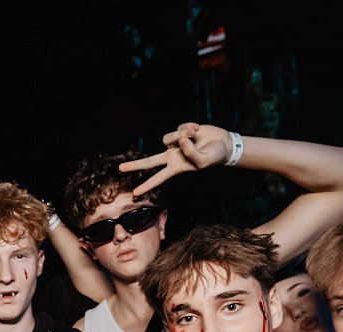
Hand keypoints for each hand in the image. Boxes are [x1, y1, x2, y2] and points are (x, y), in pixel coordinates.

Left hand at [118, 123, 232, 196]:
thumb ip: (190, 153)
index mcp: (176, 168)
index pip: (159, 178)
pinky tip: (197, 130)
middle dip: (135, 166)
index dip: (147, 186)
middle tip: (120, 169)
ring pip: (169, 138)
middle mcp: (172, 156)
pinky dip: (189, 127)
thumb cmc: (213, 157)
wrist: (222, 143)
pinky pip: (179, 128)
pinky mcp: (179, 131)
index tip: (135, 193)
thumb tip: (179, 140)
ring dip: (183, 135)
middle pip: (150, 161)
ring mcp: (174, 143)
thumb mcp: (203, 162)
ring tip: (195, 135)